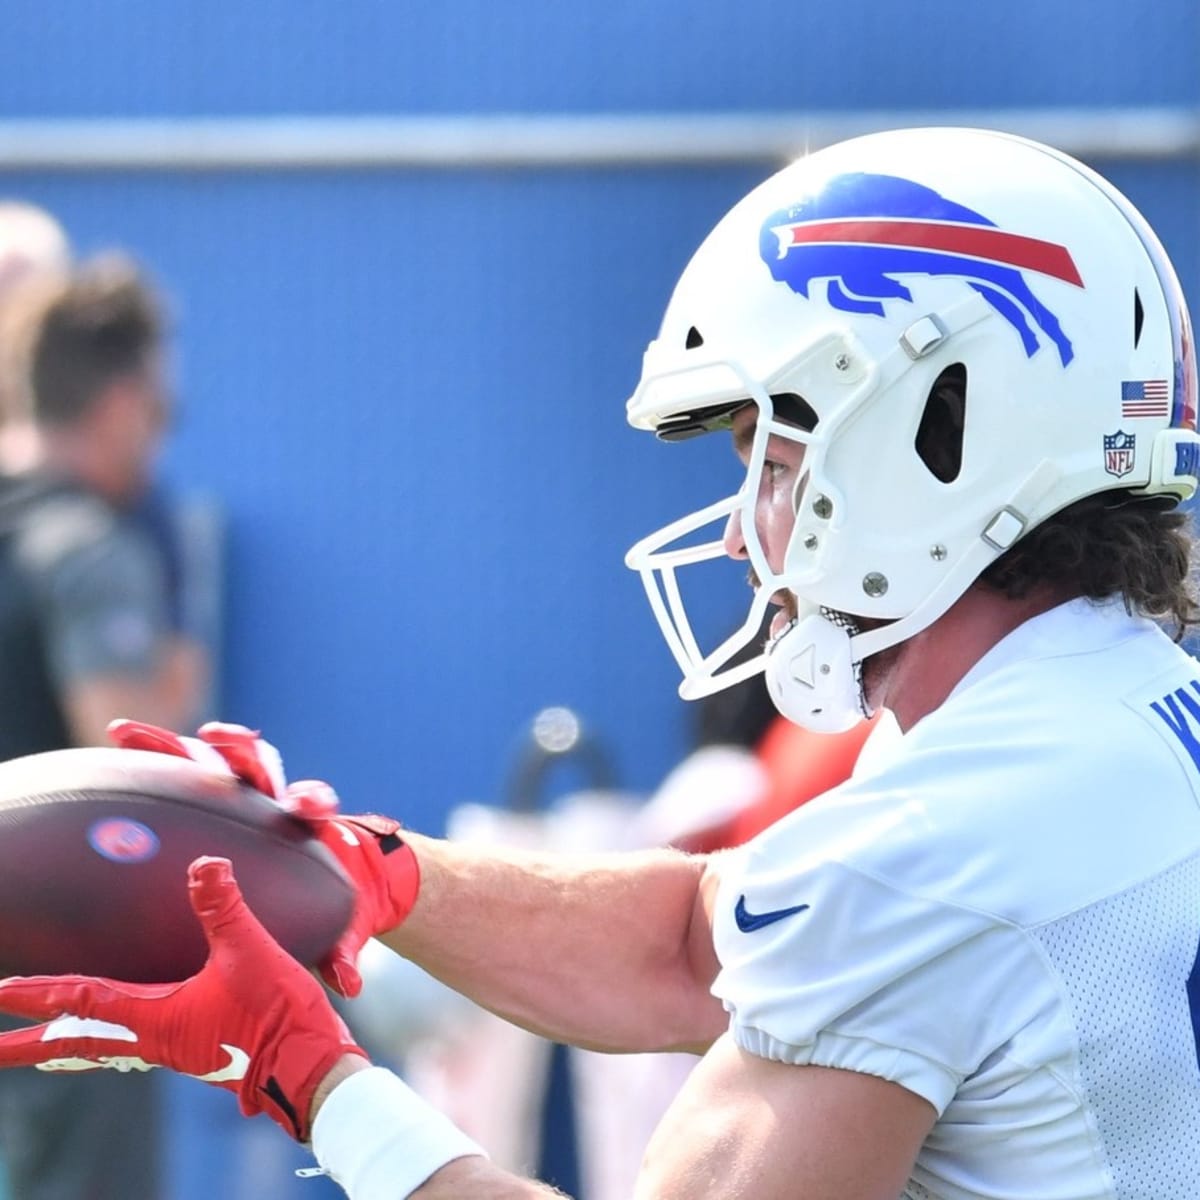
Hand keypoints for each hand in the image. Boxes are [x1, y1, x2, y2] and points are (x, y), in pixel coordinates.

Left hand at [0, 857, 365, 1141]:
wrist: (310, 1066)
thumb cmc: (277, 1017)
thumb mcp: (251, 953)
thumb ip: (224, 908)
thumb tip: (205, 864)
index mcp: (156, 1020)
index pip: (82, 1003)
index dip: (39, 994)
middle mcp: (155, 1041)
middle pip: (78, 1043)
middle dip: (31, 1045)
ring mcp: (176, 1048)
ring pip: (105, 1045)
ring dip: (69, 1040)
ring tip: (44, 1041)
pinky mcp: (198, 1048)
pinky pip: (136, 1042)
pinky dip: (112, 1035)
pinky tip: (126, 1025)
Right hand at [107, 719, 420, 997]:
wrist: (333, 875)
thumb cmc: (335, 901)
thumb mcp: (342, 926)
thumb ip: (342, 951)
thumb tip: (349, 984)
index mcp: (308, 826)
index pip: (313, 804)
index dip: (310, 799)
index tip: (303, 803)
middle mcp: (276, 800)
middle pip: (261, 765)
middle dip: (240, 750)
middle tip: (216, 737)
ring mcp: (244, 794)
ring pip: (211, 760)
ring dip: (176, 744)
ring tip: (126, 734)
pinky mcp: (215, 796)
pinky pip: (179, 773)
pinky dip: (149, 761)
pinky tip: (105, 757)